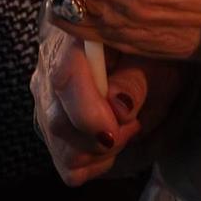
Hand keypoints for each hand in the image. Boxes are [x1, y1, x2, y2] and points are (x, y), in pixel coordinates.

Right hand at [32, 22, 186, 185]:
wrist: (141, 53)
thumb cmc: (150, 51)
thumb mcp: (155, 58)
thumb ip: (136, 80)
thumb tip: (118, 108)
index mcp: (74, 36)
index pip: (64, 77)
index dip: (87, 112)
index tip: (116, 129)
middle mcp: (48, 65)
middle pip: (58, 123)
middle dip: (102, 139)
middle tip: (133, 124)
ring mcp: (44, 97)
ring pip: (61, 150)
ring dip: (100, 152)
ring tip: (123, 128)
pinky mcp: (49, 124)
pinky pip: (65, 164)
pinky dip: (93, 163)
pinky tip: (109, 141)